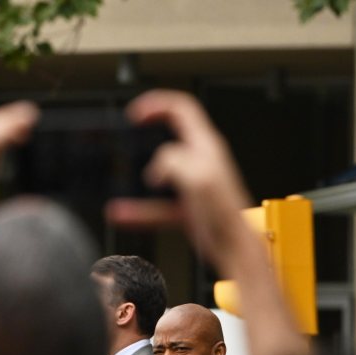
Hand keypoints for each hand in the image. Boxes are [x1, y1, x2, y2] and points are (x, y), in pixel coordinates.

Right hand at [105, 90, 256, 277]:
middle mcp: (202, 161)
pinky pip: (158, 205)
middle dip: (149, 130)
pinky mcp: (189, 208)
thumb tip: (157, 167)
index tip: (136, 113)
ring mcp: (195, 184)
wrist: (234, 249)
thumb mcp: (198, 176)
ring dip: (139, 171)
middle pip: (173, 133)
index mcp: (206, 146)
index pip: (181, 108)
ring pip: (162, 170)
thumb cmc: (224, 214)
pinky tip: (123, 215)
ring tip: (121, 175)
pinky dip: (139, 209)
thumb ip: (173, 161)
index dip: (157, 104)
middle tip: (130, 133)